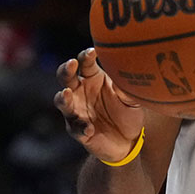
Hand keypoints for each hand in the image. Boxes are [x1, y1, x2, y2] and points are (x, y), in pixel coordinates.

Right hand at [55, 47, 146, 164]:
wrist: (128, 141)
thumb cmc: (127, 113)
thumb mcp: (131, 99)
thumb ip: (126, 88)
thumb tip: (125, 74)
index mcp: (93, 78)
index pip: (85, 63)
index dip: (85, 57)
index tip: (92, 52)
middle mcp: (80, 92)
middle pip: (66, 77)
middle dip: (66, 70)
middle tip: (72, 64)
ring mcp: (76, 111)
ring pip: (62, 102)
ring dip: (63, 98)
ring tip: (67, 94)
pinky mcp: (78, 131)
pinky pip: (76, 128)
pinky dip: (81, 128)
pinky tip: (89, 128)